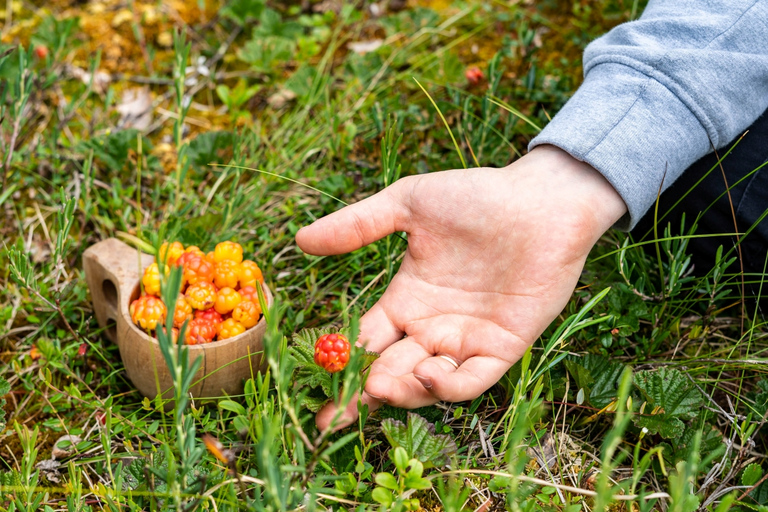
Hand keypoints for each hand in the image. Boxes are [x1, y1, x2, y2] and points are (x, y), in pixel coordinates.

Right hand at [296, 145, 626, 429]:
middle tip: (334, 415)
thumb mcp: (408, 205)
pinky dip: (449, 386)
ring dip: (402, 391)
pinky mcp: (503, 347)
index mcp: (407, 300)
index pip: (366, 342)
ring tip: (380, 387)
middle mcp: (433, 327)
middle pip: (390, 371)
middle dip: (362, 396)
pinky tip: (428, 375)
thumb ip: (358, 224)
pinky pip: (472, 379)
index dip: (340, 365)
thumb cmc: (477, 197)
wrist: (540, 200)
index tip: (315, 386)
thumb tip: (300, 240)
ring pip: (427, 383)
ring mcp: (467, 340)